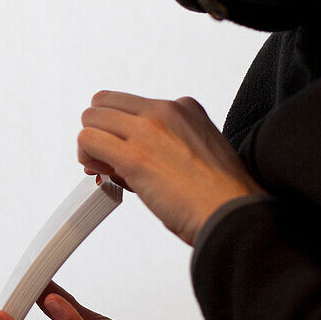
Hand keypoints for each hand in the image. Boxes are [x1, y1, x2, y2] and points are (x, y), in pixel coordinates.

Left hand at [77, 91, 263, 244]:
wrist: (234, 215)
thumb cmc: (218, 195)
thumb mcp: (198, 149)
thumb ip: (164, 142)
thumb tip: (122, 155)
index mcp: (184, 108)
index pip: (129, 104)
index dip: (120, 128)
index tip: (126, 152)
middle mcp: (165, 111)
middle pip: (103, 104)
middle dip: (99, 131)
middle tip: (107, 160)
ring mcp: (148, 130)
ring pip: (91, 118)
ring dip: (90, 145)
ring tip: (105, 169)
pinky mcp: (134, 155)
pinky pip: (88, 140)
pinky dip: (87, 157)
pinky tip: (102, 174)